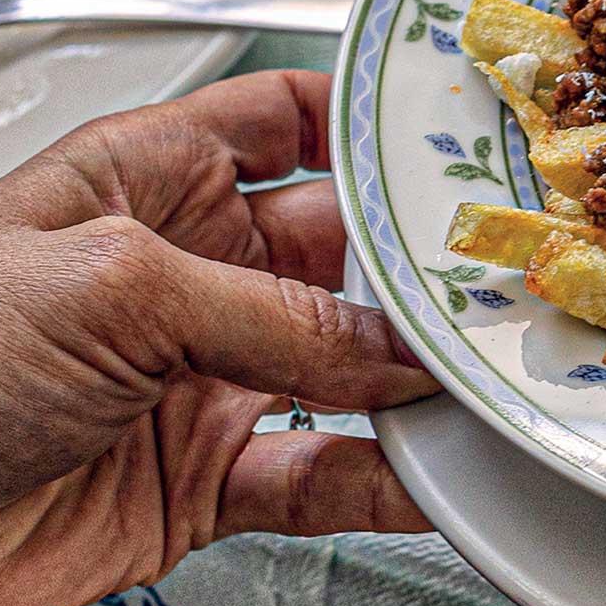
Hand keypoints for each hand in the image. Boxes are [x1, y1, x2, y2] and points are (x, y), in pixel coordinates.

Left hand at [0, 71, 435, 605]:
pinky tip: (429, 476)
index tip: (458, 144)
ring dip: (417, 383)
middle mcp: (181, 274)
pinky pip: (321, 478)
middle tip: (497, 284)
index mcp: (145, 178)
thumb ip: (268, 314)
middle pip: (343, 254)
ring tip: (484, 383)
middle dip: (419, 270)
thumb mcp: (108, 287)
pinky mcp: (199, 484)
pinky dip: (384, 483)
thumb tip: (387, 346)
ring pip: (347, 372)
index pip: (287, 120)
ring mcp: (194, 381)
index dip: (370, 126)